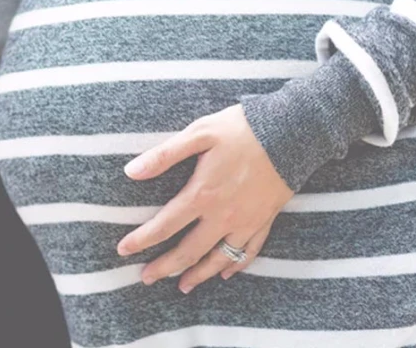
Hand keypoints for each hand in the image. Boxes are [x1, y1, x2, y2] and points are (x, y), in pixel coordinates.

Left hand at [116, 104, 294, 293]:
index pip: (164, 225)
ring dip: (198, 275)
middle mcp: (223, 215)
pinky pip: (249, 252)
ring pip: (218, 259)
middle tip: (146, 277)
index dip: (141, 240)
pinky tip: (225, 274)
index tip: (123, 250)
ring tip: (182, 286)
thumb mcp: (200, 133)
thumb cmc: (242, 129)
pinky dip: (235, 265)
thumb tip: (131, 171)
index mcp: (202, 194)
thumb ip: (165, 154)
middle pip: (189, 251)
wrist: (292, 132)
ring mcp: (246, 221)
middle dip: (164, 267)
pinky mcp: (265, 219)